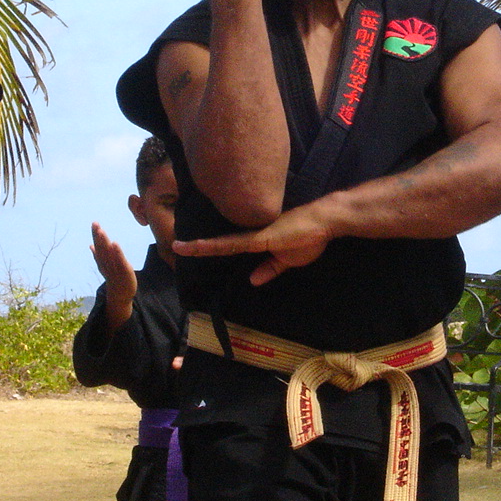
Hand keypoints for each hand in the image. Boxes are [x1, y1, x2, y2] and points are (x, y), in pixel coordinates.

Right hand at [91, 222, 135, 327]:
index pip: (98, 246)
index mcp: (102, 260)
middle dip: (98, 236)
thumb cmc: (114, 277)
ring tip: (102, 231)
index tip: (94, 223)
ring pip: (108, 253)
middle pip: (101, 248)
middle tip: (95, 224)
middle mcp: (107, 263)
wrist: (120, 294)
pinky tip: (115, 243)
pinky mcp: (124, 271)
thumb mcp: (105, 265)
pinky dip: (117, 252)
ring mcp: (114, 267)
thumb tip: (90, 245)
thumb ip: (98, 255)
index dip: (95, 235)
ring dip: (104, 242)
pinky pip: (119, 260)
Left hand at [173, 202, 334, 286]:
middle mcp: (250, 236)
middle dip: (198, 246)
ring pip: (221, 243)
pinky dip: (215, 246)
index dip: (210, 248)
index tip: (191, 249)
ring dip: (200, 246)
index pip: (228, 247)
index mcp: (256, 241)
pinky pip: (233, 244)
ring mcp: (254, 235)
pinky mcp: (260, 237)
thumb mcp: (287, 261)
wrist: (325, 221)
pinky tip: (200, 247)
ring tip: (178, 247)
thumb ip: (269, 269)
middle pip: (219, 243)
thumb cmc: (309, 237)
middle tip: (175, 247)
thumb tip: (252, 280)